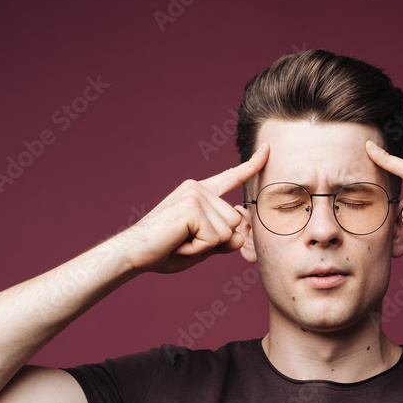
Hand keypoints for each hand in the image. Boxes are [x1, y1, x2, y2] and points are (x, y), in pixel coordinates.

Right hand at [121, 143, 268, 273]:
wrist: (134, 253)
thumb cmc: (164, 250)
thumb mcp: (202, 247)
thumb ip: (224, 242)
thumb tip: (241, 237)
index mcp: (200, 193)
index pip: (231, 177)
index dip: (252, 165)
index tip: (269, 148)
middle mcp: (198, 188)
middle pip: (235, 221)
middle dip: (215, 241)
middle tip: (185, 241)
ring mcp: (195, 194)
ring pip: (228, 230)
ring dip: (206, 245)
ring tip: (181, 241)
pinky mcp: (192, 206)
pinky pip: (215, 237)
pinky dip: (200, 248)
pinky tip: (180, 242)